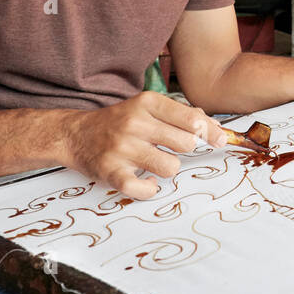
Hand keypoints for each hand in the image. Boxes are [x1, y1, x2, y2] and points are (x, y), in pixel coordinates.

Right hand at [62, 91, 226, 199]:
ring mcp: (122, 148)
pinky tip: (147, 182)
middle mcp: (134, 123)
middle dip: (183, 150)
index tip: (219, 141)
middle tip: (169, 149)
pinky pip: (143, 189)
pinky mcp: (111, 172)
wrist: (75, 134)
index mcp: (147, 103)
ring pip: (170, 168)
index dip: (211, 133)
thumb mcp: (147, 108)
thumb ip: (181, 115)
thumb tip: (216, 130)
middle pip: (186, 144)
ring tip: (154, 164)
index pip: (192, 119)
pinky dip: (150, 189)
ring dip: (167, 169)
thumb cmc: (120, 122)